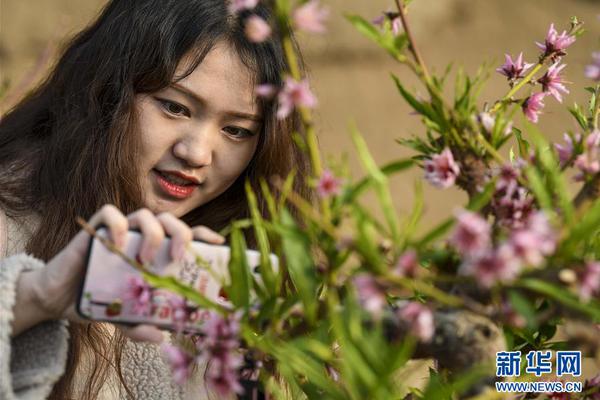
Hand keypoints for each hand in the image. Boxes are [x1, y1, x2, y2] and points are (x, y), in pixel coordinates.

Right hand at [12, 205, 224, 340]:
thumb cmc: (101, 302)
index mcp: (157, 252)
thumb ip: (141, 326)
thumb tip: (160, 336)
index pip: (187, 235)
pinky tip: (120, 245)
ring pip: (145, 214)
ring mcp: (121, 231)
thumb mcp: (126, 319)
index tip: (218, 244)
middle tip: (178, 259)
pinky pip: (109, 214)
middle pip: (170, 220)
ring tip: (146, 260)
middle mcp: (142, 237)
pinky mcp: (95, 229)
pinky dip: (119, 224)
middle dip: (181, 234)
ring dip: (153, 234)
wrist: (61, 299)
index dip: (205, 235)